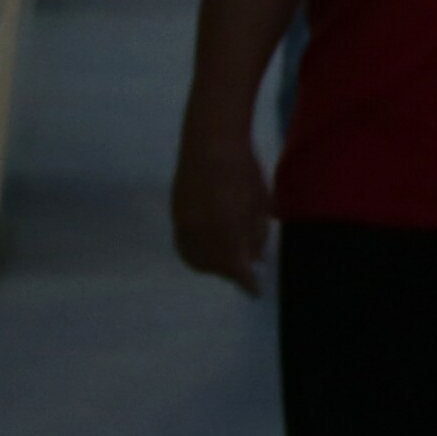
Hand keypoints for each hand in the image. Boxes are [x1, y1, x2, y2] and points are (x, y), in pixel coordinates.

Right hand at [171, 118, 271, 294]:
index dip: (247, 284)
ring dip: (212, 266)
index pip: (237, 269)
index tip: (255, 292)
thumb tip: (256, 259)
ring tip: (227, 259)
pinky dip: (197, 254)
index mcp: (226, 231)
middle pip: (215, 267)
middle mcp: (201, 233)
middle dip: (230, 273)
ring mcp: (184, 225)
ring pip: (196, 260)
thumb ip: (257, 234)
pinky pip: (184, 246)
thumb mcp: (261, 204)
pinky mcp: (175, 216)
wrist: (210, 143)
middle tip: (245, 271)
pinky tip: (209, 247)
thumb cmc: (244, 171)